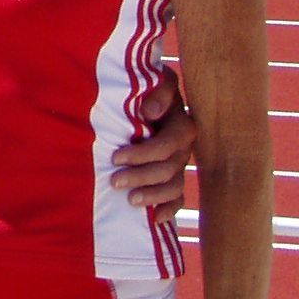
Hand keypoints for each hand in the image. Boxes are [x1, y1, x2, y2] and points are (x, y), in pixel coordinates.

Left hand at [111, 73, 193, 221]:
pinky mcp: (174, 178)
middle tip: (114, 181)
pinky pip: (178, 199)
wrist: (144, 97)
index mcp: (180, 124)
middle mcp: (183, 147)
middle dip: (141, 177)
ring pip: (174, 187)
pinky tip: (156, 218)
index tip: (115, 157)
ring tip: (130, 201)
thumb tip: (151, 112)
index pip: (168, 145)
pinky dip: (169, 210)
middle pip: (169, 169)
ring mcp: (180, 165)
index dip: (143, 154)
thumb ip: (158, 90)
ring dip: (153, 196)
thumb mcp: (154, 80)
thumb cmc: (145, 88)